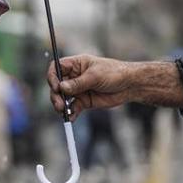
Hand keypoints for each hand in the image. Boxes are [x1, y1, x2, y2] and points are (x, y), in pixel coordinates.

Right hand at [48, 55, 182, 117]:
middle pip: (57, 85)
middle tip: (59, 104)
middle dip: (56, 95)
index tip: (56, 86)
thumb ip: (78, 83)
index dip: (52, 76)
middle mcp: (74, 77)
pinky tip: (71, 118)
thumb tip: (61, 88)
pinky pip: (73, 108)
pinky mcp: (84, 101)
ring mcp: (78, 90)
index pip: (56, 68)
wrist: (129, 86)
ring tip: (63, 112)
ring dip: (61, 105)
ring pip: (63, 98)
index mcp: (76, 64)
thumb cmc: (114, 73)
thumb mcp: (95, 76)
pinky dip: (70, 114)